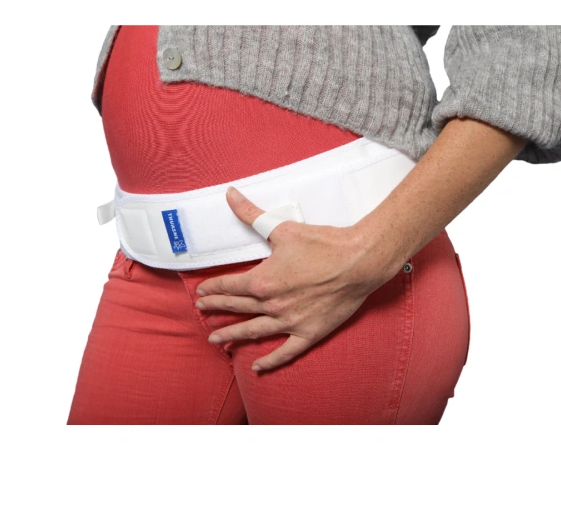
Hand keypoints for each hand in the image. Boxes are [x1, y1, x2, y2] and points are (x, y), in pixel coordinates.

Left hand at [194, 186, 399, 371]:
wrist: (359, 261)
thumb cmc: (323, 244)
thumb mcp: (282, 228)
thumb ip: (251, 214)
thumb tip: (230, 194)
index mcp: (262, 281)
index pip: (228, 286)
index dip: (212, 289)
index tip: (201, 292)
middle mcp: (272, 305)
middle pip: (236, 308)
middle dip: (216, 309)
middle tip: (202, 312)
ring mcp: (290, 322)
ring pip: (254, 331)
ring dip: (232, 336)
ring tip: (216, 340)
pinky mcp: (309, 333)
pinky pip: (285, 352)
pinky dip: (270, 361)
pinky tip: (257, 366)